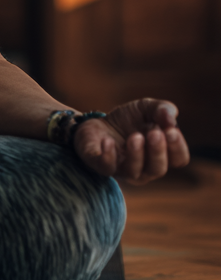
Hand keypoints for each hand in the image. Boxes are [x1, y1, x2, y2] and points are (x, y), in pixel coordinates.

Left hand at [73, 98, 189, 183]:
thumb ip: (163, 109)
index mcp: (162, 155)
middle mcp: (146, 168)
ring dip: (136, 154)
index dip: (178, 147)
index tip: (171, 130)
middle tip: (154, 133)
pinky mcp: (101, 165)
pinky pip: (106, 167)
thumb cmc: (130, 119)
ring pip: (134, 171)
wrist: (99, 121)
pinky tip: (108, 141)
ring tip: (134, 136)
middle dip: (158, 151)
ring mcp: (123, 170)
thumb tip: (171, 118)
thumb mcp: (147, 108)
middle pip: (157, 169)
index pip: (179, 159)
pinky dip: (108, 155)